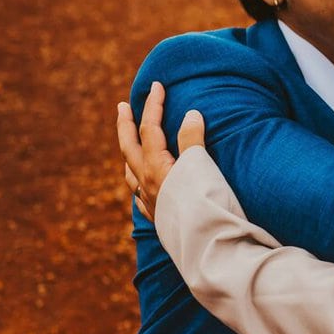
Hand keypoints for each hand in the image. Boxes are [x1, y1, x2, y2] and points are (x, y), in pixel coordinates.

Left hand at [117, 81, 205, 219]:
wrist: (211, 248)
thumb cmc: (209, 205)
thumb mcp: (202, 166)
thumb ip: (193, 139)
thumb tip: (190, 114)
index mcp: (156, 168)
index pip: (150, 129)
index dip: (154, 106)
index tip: (157, 85)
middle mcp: (148, 185)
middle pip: (129, 149)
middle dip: (125, 126)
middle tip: (122, 107)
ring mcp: (152, 205)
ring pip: (131, 176)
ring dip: (128, 156)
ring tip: (128, 147)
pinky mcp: (161, 222)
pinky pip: (141, 199)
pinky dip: (138, 187)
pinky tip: (141, 189)